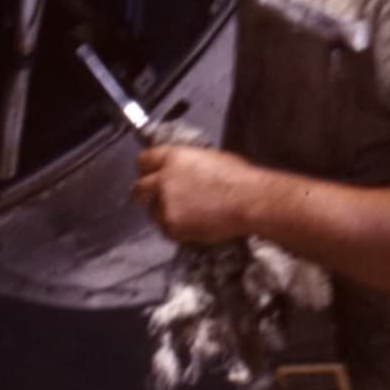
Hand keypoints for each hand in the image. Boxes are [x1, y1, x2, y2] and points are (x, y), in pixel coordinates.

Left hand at [137, 139, 270, 246]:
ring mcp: (166, 203)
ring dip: (165, 215)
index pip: (144, 160)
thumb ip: (189, 164)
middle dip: (144, 194)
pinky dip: (178, 231)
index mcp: (174, 158)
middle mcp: (164, 179)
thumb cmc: (240, 179)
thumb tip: (186, 170)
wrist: (250, 201)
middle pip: (139, 188)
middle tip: (152, 200)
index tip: (148, 175)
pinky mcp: (173, 224)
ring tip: (188, 217)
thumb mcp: (211, 159)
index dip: (146, 169)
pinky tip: (195, 226)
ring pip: (154, 213)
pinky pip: (168, 230)